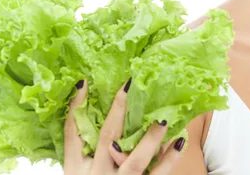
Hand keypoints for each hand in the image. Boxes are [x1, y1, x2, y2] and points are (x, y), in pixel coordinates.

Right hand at [63, 79, 184, 174]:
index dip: (75, 109)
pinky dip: (168, 160)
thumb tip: (103, 126)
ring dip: (149, 138)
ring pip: (133, 161)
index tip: (83, 83)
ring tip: (163, 118)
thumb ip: (86, 155)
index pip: (71, 136)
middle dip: (118, 111)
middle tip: (129, 86)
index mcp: (74, 172)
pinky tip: (178, 143)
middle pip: (105, 139)